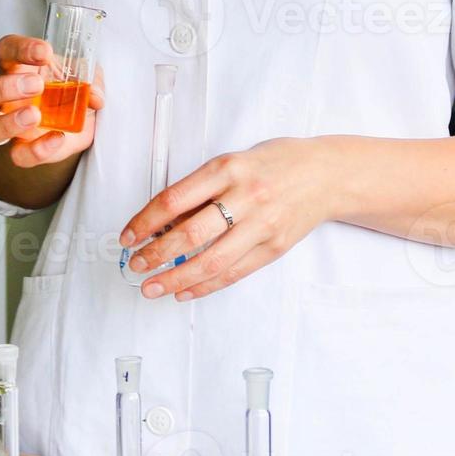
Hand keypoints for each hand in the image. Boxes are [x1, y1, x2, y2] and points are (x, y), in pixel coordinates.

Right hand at [0, 34, 104, 167]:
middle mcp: (4, 96)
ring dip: (8, 122)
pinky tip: (57, 138)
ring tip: (35, 116)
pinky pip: (18, 155)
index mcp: (17, 67)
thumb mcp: (87, 76)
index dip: (20, 48)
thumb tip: (94, 95)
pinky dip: (36, 150)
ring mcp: (9, 125)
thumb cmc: (72, 90)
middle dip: (3, 87)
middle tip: (36, 85)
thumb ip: (91, 80)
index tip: (45, 52)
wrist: (80, 124)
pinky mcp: (22, 149)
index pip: (6, 50)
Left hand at [120, 137, 334, 300]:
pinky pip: (234, 273)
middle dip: (155, 255)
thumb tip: (160, 223)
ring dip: (175, 279)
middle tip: (135, 265)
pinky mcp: (275, 247)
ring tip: (152, 287)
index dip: (144, 223)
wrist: (328, 174)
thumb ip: (198, 190)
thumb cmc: (274, 164)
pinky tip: (184, 291)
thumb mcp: (230, 163)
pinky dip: (205, 286)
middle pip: (190, 235)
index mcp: (226, 170)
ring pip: (211, 261)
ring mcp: (262, 225)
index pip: (173, 201)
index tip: (127, 237)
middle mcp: (245, 197)